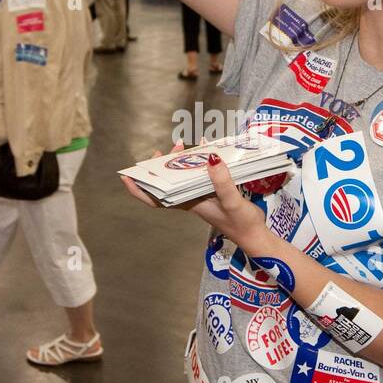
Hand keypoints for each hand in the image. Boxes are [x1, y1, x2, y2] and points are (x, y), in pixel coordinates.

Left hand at [119, 142, 267, 247]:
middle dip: (162, 165)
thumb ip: (222, 182)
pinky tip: (208, 151)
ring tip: (185, 146)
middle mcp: (191, 200)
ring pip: (182, 177)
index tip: (126, 177)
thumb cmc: (241, 223)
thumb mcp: (232, 201)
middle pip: (167, 183)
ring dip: (180, 162)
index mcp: (189, 204)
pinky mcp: (213, 193)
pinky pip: (199, 175)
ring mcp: (201, 196)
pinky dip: (199, 162)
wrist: (255, 236)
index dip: (138, 189)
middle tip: (169, 148)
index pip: (155, 199)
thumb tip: (210, 159)